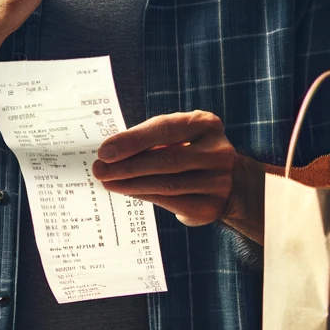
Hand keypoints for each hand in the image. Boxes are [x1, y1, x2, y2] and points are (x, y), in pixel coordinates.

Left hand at [93, 110, 265, 238]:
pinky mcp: (211, 206)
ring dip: (131, 184)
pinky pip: (171, 202)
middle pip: (165, 159)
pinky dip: (144, 196)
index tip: (104, 151)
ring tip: (107, 182)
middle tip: (99, 170)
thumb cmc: (189, 151)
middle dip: (127, 166)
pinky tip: (126, 191)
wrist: (229, 182)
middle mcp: (218, 151)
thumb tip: (109, 153)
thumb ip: (150, 140)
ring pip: (167, 184)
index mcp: (206, 124)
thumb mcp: (178, 136)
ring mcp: (219, 181)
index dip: (133, 140)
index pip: (166, 129)